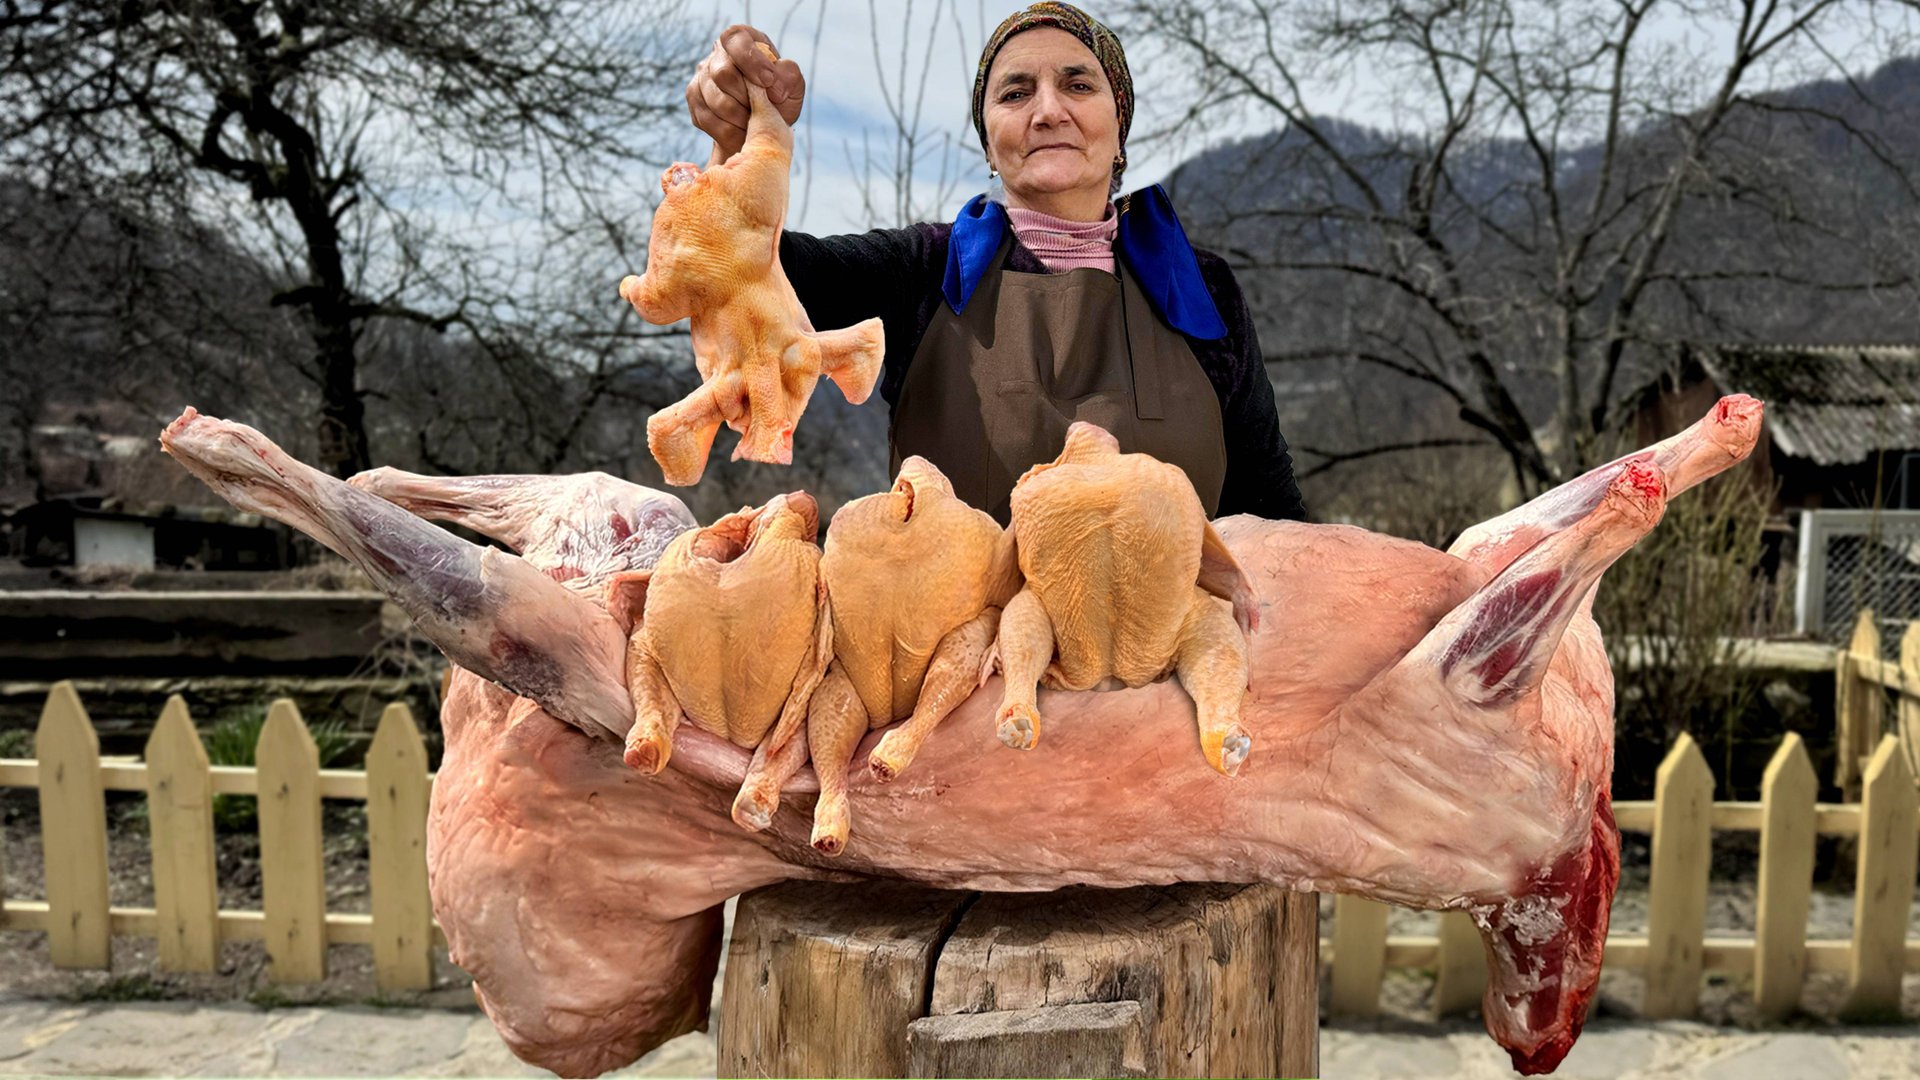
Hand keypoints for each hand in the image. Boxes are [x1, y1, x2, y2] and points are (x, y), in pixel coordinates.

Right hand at [687, 24, 805, 160]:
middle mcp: (717, 54)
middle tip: (762, 109)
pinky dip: (729, 131)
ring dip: (740, 118)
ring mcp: (702, 76)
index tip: (768, 82)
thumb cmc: (778, 99)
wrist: (761, 126)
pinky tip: (742, 131)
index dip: (752, 61)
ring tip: (754, 122)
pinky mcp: (694, 99)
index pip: (736, 40)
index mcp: (742, 39)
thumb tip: (773, 84)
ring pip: (715, 100)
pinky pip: (707, 119)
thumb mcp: (793, 85)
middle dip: (747, 98)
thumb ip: (789, 76)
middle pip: (723, 74)